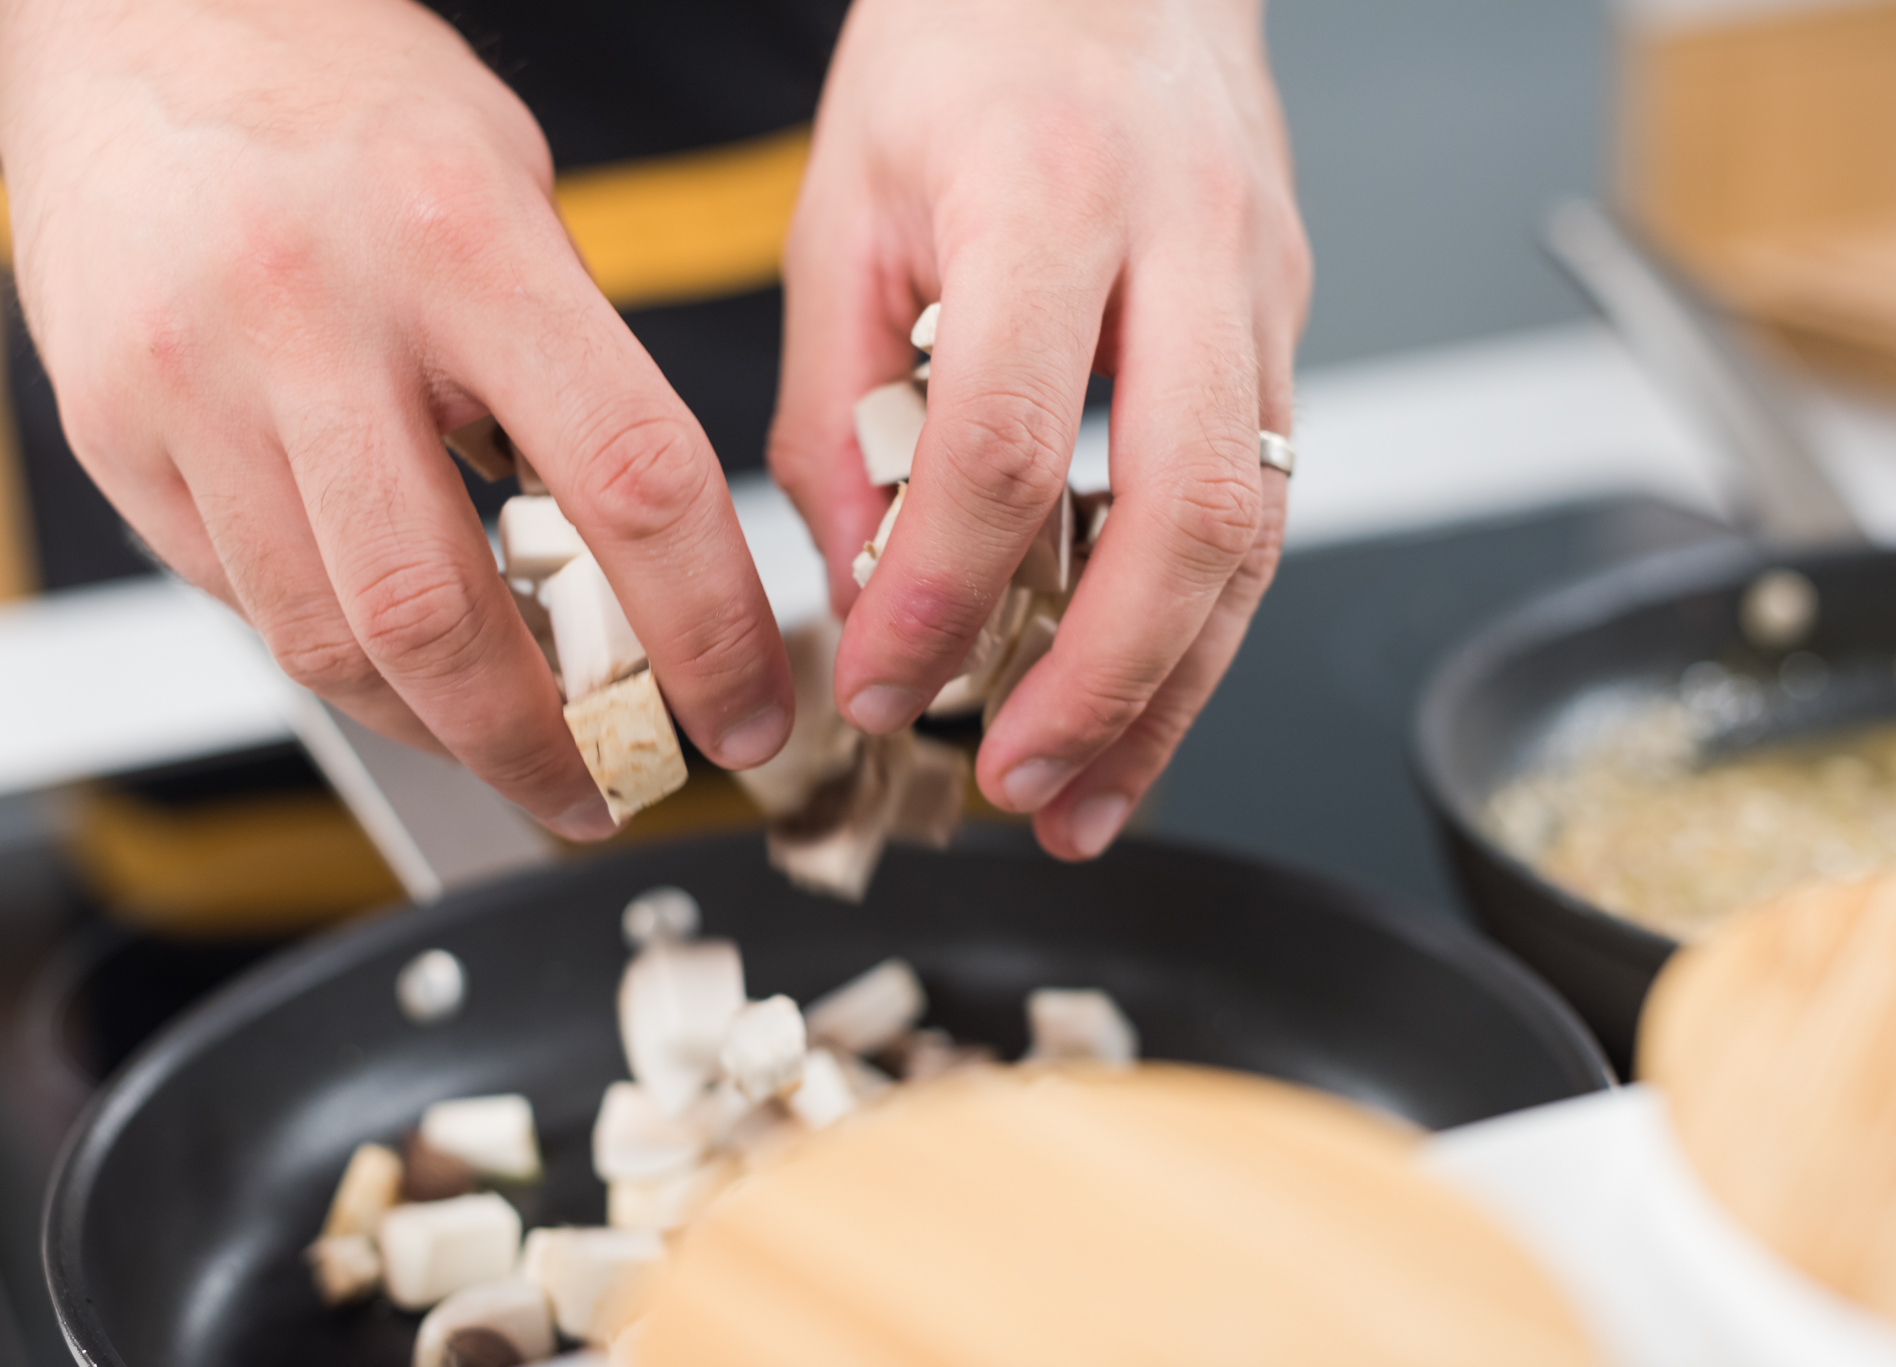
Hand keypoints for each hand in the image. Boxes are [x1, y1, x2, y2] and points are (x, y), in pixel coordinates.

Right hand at [0, 0, 793, 839]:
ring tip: (508, 748)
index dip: (706, 630)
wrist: (124, 27)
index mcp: (459, 242)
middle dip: (546, 745)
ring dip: (441, 730)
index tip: (743, 711)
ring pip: (331, 642)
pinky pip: (247, 604)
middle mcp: (313, 317)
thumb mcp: (509, 189)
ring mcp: (193, 386)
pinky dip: (342, 658)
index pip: (629, 482)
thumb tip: (636, 545)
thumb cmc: (339, 98)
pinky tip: (395, 657)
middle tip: (606, 791)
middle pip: (448, 615)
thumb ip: (571, 362)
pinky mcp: (115, 439)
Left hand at [769, 0, 1307, 860]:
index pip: (1005, 440)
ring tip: (1084, 794)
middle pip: (1190, 512)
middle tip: (1017, 784)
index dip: (941, 593)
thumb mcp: (842, 211)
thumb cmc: (962, 55)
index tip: (880, 688)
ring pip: (1256, 532)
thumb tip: (862, 589)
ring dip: (1172, 690)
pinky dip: (1195, 626)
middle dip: (1104, 684)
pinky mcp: (1286, 327)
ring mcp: (1264, 286)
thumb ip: (836, 410)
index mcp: (1051, 189)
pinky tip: (1133, 701)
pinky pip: (1260, 504)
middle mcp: (1191, 240)